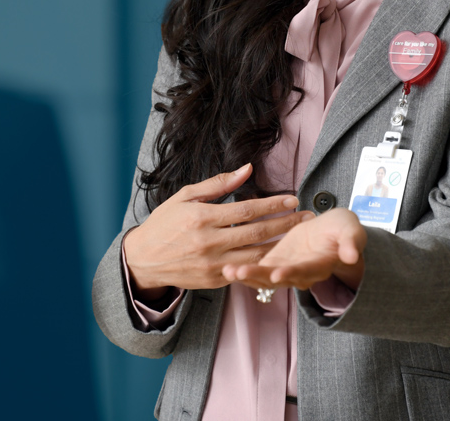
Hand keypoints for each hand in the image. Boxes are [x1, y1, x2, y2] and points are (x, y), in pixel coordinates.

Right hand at [123, 164, 314, 298]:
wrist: (142, 260)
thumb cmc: (165, 223)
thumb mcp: (186, 196)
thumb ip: (218, 184)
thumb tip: (247, 169)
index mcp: (202, 217)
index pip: (246, 209)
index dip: (272, 204)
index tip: (292, 198)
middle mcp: (209, 242)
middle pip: (257, 233)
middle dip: (286, 224)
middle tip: (307, 217)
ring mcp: (212, 265)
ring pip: (256, 255)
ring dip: (281, 246)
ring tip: (301, 236)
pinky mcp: (214, 281)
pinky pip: (245, 271)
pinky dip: (264, 264)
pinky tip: (281, 257)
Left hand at [222, 207, 366, 290]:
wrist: (333, 233)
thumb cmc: (343, 230)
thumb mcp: (352, 231)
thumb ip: (351, 242)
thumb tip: (352, 254)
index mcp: (320, 265)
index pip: (305, 271)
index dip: (292, 272)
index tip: (277, 273)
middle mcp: (301, 273)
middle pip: (279, 279)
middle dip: (259, 277)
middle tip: (241, 274)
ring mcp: (287, 270)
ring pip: (265, 277)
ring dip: (247, 276)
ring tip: (229, 272)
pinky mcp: (276, 262)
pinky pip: (258, 269)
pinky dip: (244, 269)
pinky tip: (226, 267)